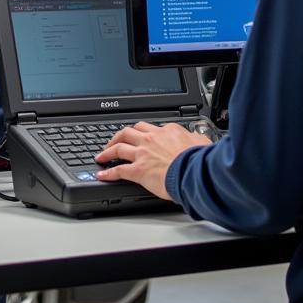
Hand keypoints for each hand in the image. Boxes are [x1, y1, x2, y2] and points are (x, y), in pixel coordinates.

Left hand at [95, 122, 212, 200]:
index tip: (142, 136)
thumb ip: (196, 139)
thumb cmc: (198, 159)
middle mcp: (151, 139)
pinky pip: (118, 170)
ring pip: (119, 147)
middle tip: (114, 141)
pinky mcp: (137, 170)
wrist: (193, 171)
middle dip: (119, 135)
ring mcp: (143, 153)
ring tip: (101, 155)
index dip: (144, 132)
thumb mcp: (201, 142)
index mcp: (167, 131)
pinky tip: (102, 175)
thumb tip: (198, 139)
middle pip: (129, 131)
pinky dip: (108, 173)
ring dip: (108, 151)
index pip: (151, 128)